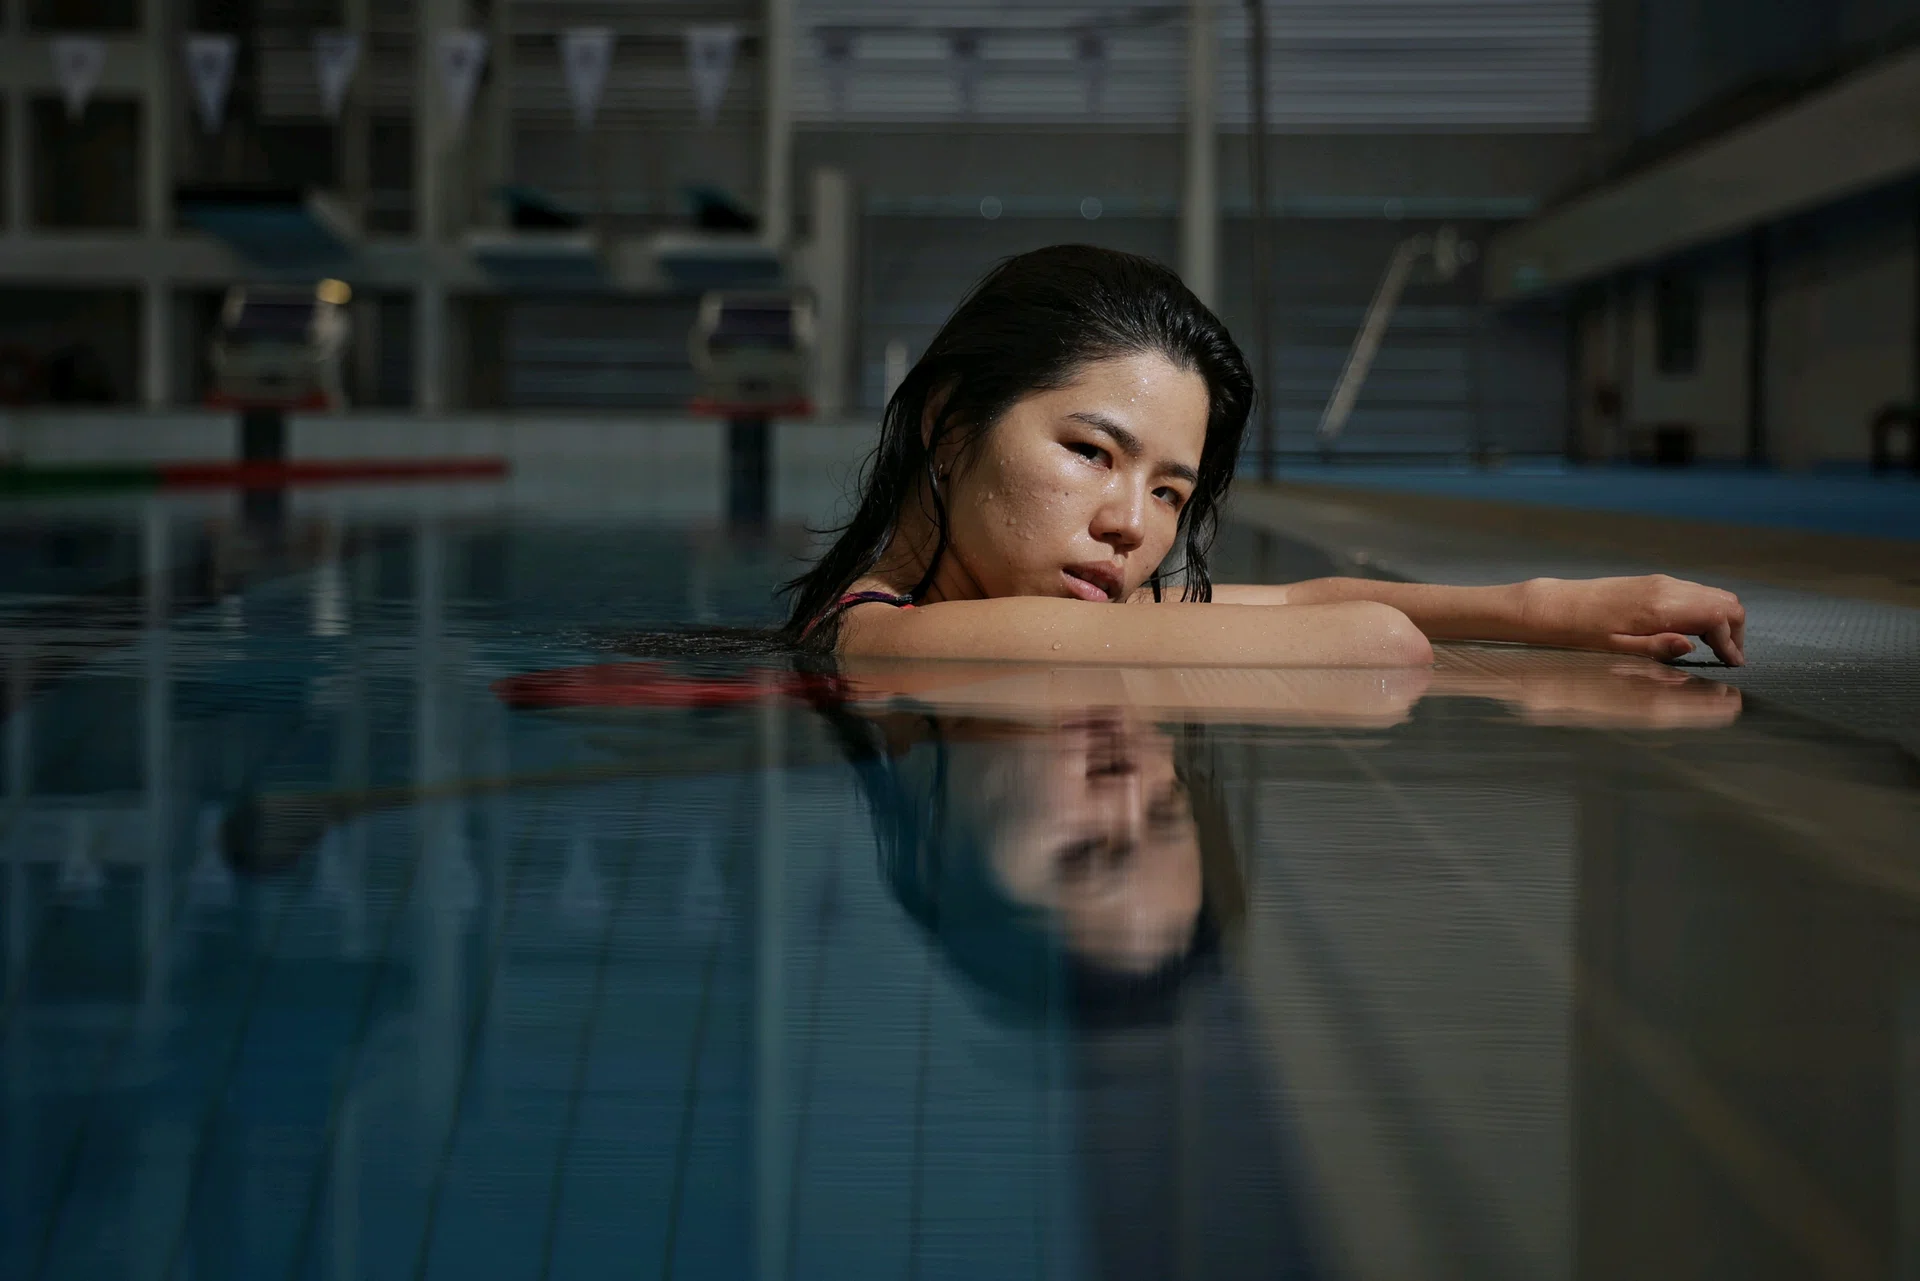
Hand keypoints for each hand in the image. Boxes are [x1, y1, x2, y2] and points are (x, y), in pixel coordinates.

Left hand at [1519, 575, 1746, 665]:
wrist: (1557, 606)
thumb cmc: (1582, 632)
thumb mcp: (1618, 649)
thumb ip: (1657, 648)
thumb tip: (1691, 647)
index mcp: (1661, 607)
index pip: (1719, 617)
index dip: (1732, 643)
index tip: (1733, 664)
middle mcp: (1667, 589)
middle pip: (1726, 602)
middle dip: (1735, 630)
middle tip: (1730, 657)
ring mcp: (1662, 582)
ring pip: (1713, 595)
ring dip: (1722, 620)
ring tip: (1717, 648)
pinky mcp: (1654, 582)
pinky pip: (1695, 592)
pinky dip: (1706, 610)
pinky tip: (1696, 632)